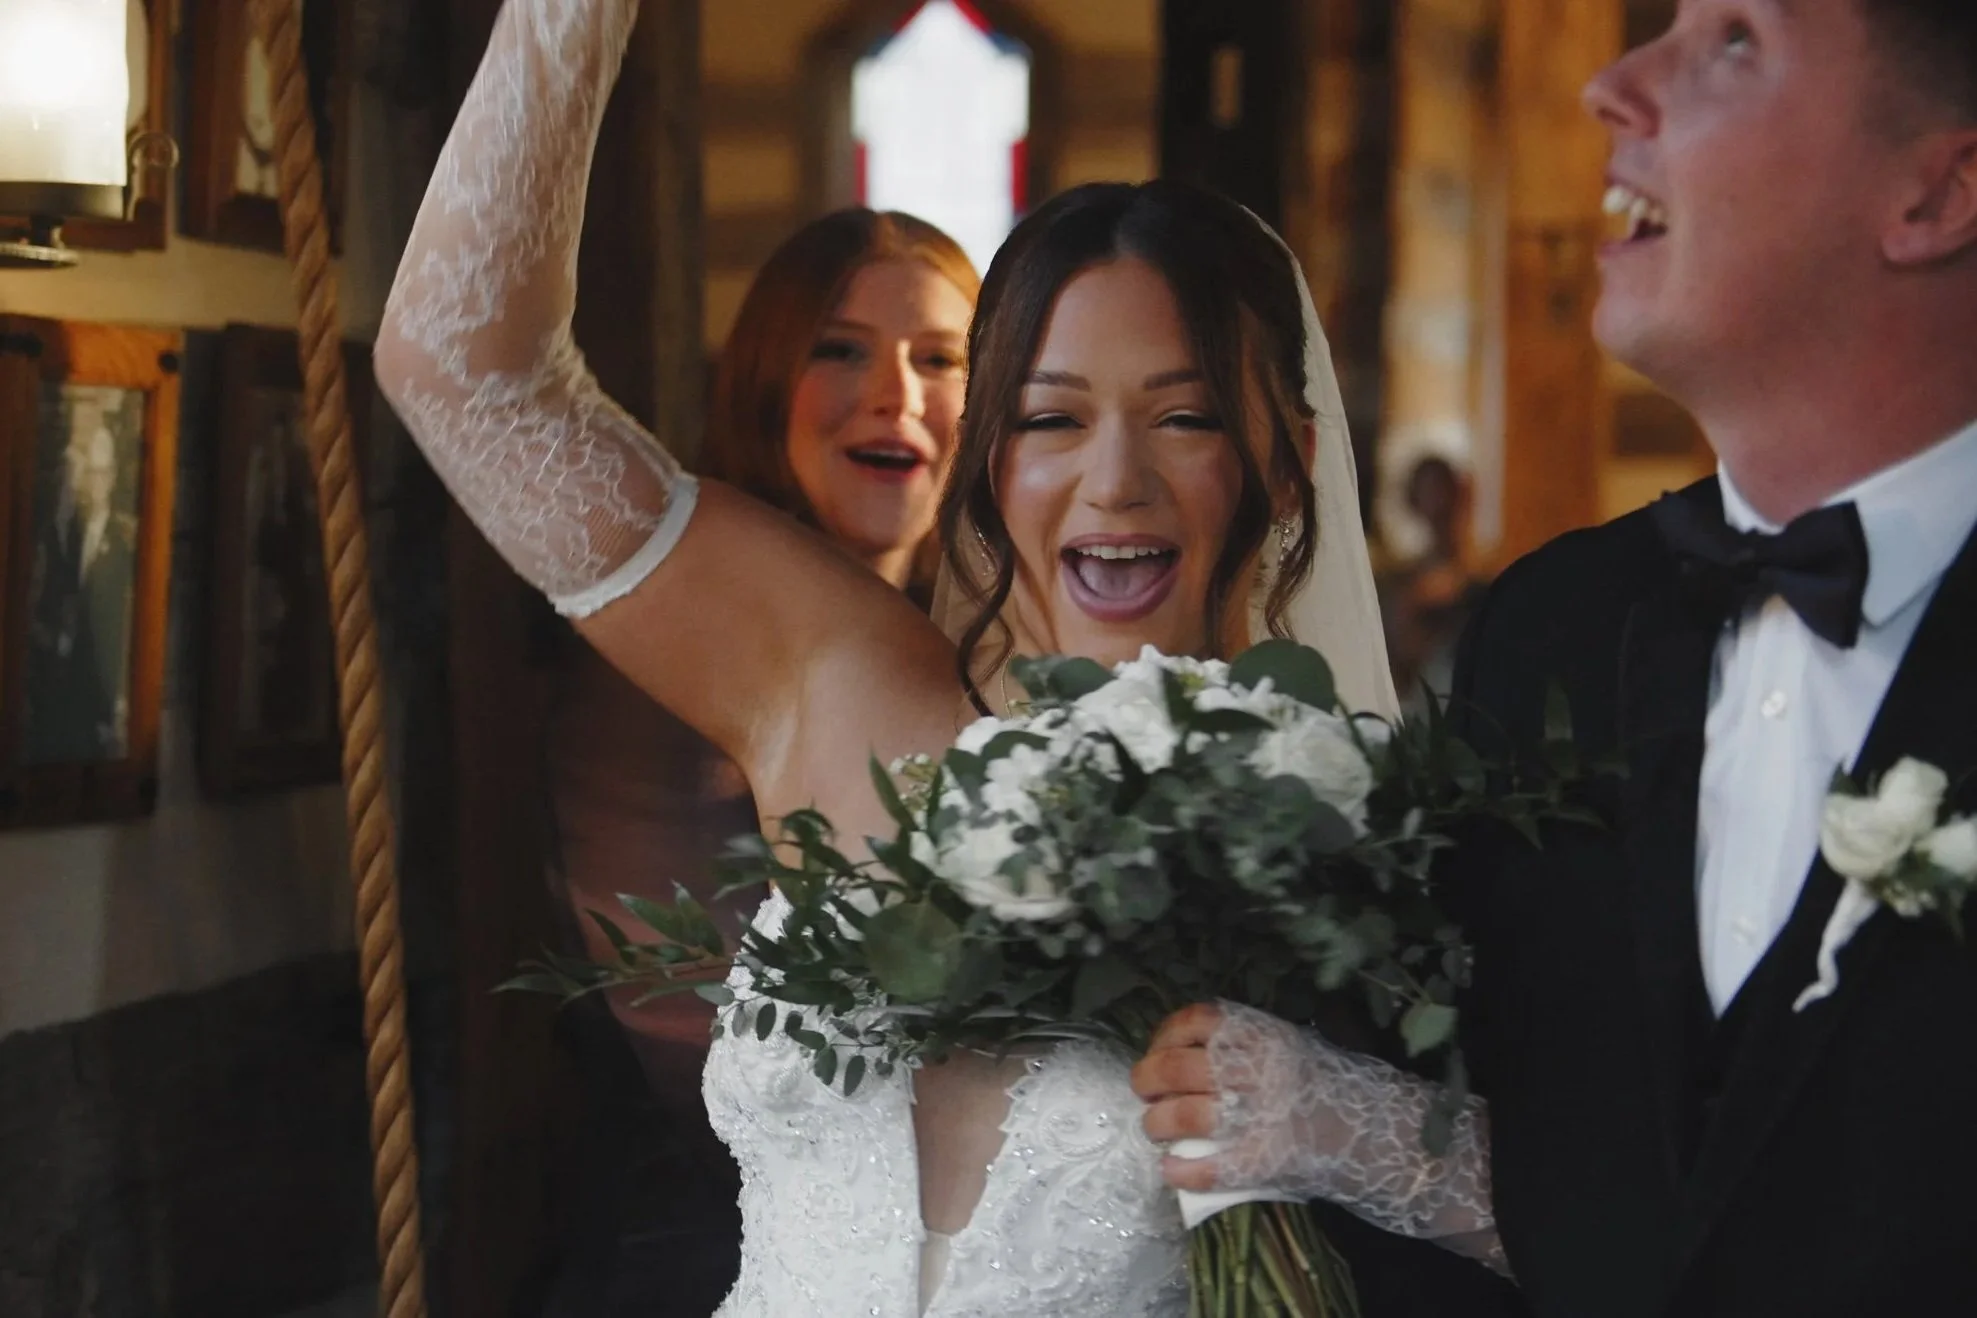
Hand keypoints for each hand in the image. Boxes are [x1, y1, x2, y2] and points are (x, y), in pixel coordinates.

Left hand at [1136, 1001, 1509, 1272]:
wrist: (1383, 1136)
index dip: (1163, 1036)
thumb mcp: (1292, 1044)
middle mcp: (1257, 1068)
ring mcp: (1260, 1115)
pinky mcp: (1265, 1160)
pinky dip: (1180, 1169)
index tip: (1156, 1050)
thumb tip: (1182, 1050)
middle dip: (1147, 1081)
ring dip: (1157, 1123)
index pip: (1194, 1021)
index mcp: (1263, 1033)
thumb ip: (1246, 1043)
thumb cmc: (1330, 1087)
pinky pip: (1209, 1166)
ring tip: (1156, 1129)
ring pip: (1184, 1114)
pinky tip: (1170, 1170)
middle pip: (1176, 1067)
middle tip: (1144, 1093)